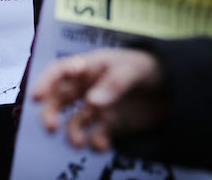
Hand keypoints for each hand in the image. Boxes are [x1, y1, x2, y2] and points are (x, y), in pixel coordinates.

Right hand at [32, 48, 166, 150]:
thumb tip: (93, 102)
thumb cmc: (149, 68)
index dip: (45, 81)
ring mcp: (98, 107)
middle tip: (50, 127)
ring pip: (73, 121)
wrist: (175, 89)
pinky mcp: (109, 124)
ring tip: (78, 143)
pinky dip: (95, 143)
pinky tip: (103, 145)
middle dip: (50, 112)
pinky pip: (95, 135)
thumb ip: (115, 83)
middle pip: (59, 98)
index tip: (36, 96)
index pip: (60, 70)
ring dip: (71, 133)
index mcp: (90, 66)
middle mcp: (88, 87)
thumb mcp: (135, 69)